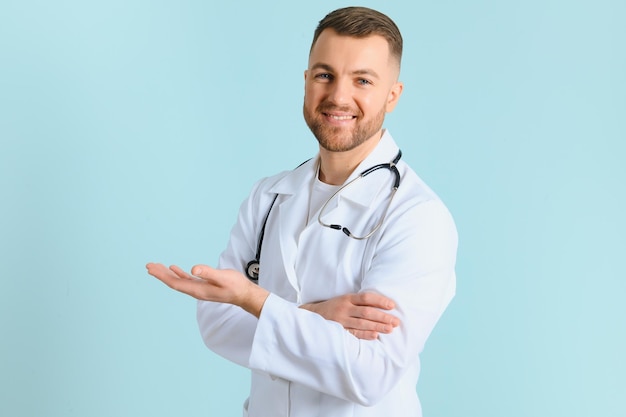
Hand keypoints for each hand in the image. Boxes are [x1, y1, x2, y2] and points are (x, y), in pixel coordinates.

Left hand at [146, 263, 268, 316]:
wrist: (245, 295)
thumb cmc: (236, 286)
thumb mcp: (223, 277)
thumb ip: (209, 273)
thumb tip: (193, 269)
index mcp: (198, 290)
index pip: (175, 283)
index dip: (162, 276)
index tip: (151, 269)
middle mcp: (195, 291)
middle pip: (173, 283)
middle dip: (160, 274)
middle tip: (148, 265)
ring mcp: (199, 289)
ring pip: (178, 281)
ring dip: (167, 274)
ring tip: (156, 267)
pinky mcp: (203, 285)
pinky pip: (186, 280)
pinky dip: (178, 274)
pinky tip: (174, 269)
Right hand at [300, 293, 399, 339]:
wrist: (312, 316)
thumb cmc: (334, 307)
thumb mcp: (345, 300)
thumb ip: (360, 302)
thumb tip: (382, 305)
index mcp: (347, 298)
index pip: (366, 297)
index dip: (380, 301)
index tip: (392, 305)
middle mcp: (344, 308)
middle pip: (367, 312)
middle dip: (383, 316)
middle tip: (396, 321)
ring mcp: (341, 321)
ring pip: (362, 323)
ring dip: (378, 326)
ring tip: (390, 329)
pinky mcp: (338, 331)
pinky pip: (353, 334)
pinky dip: (365, 335)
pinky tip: (375, 336)